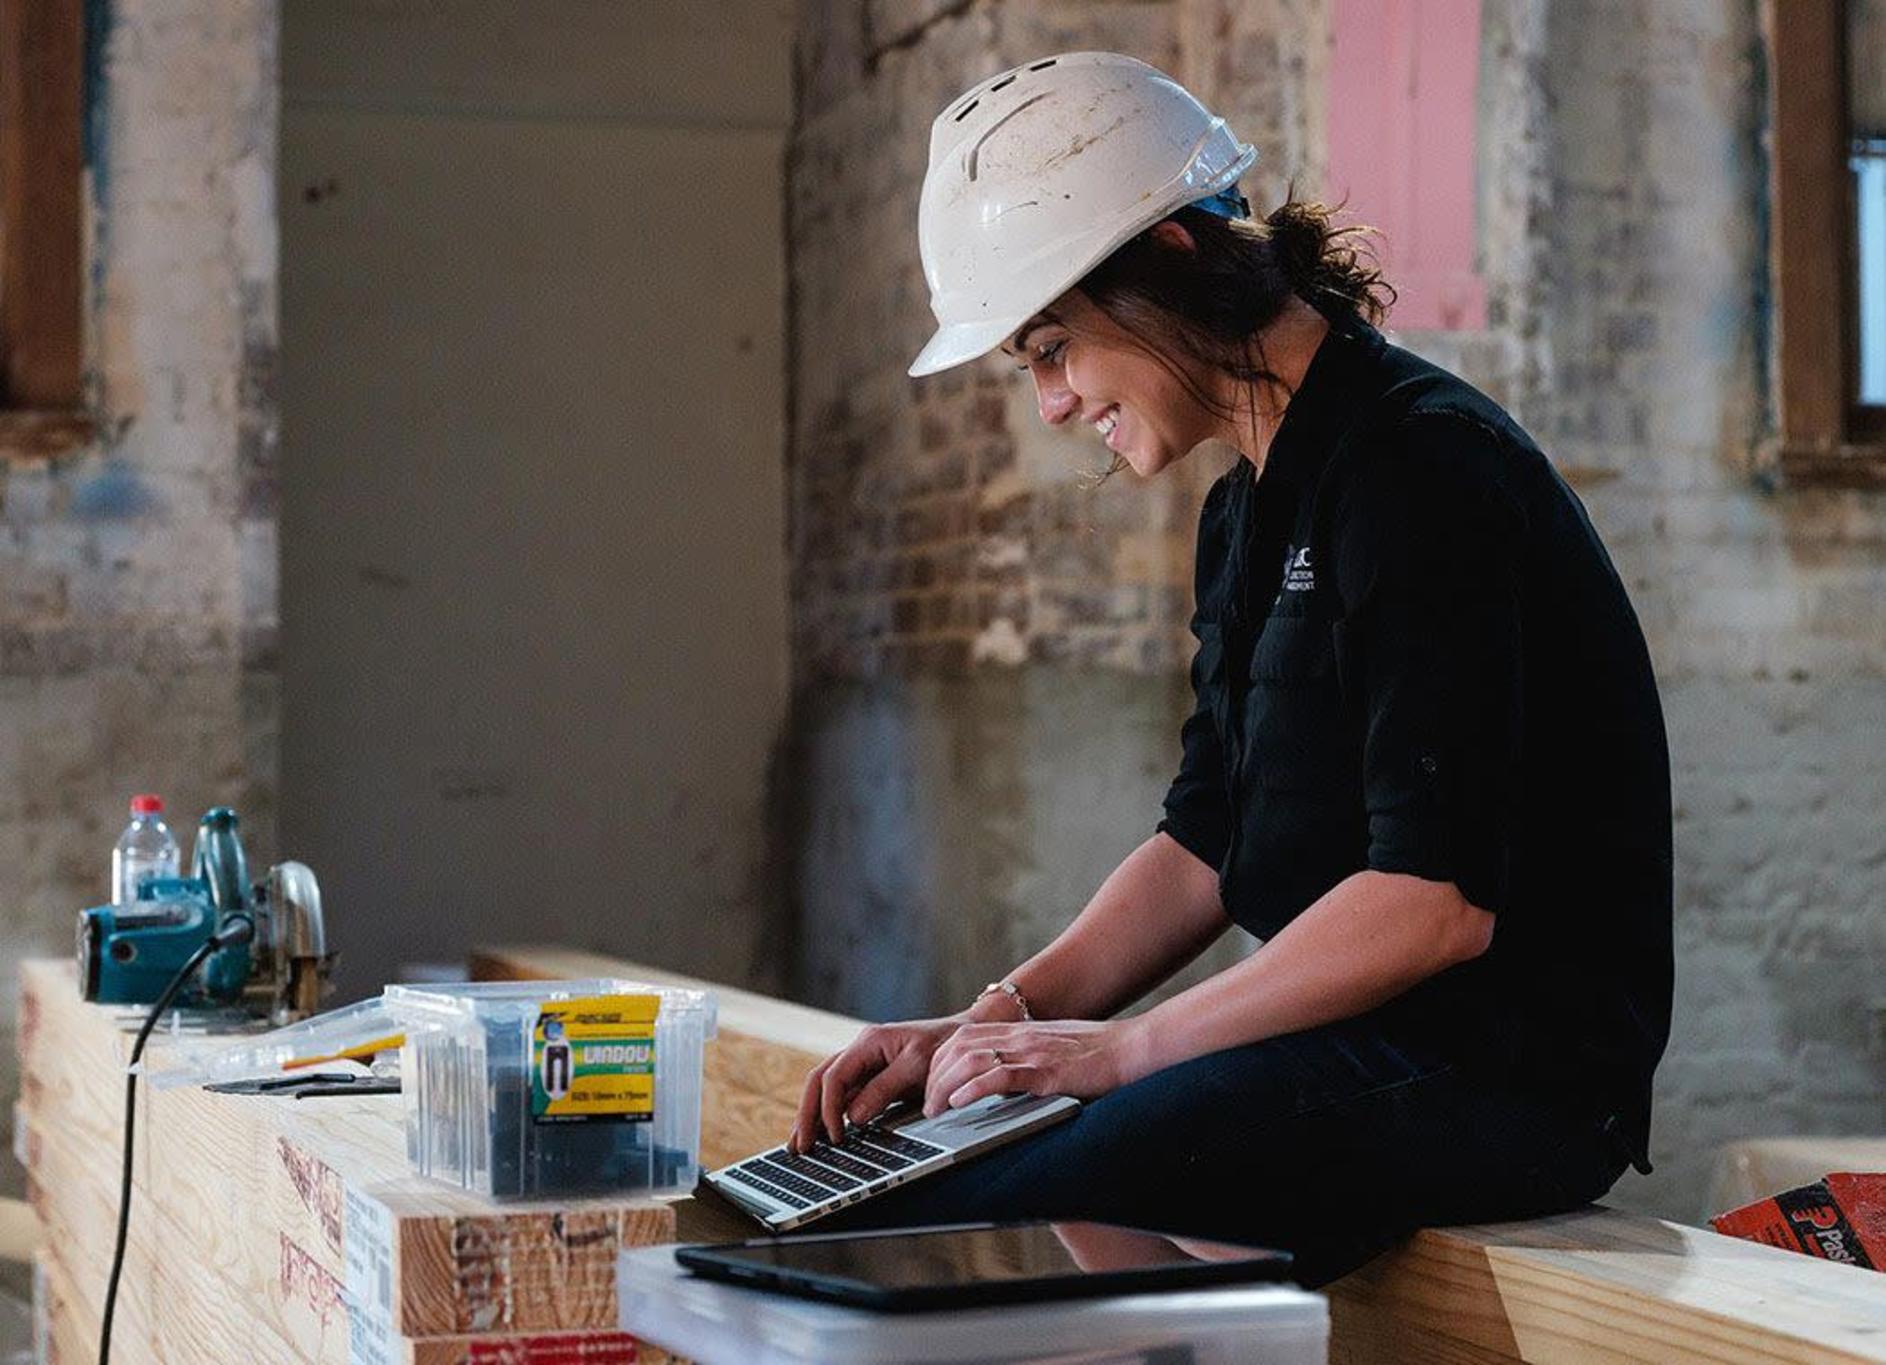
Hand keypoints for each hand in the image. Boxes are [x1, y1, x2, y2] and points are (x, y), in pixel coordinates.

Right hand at [790, 1015, 968, 1151]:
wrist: (964, 1036)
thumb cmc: (945, 1046)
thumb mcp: (918, 1066)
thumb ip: (884, 1089)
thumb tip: (853, 1117)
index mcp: (868, 1042)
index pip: (834, 1076)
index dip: (828, 1108)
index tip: (834, 1136)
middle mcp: (860, 1051)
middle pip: (820, 1081)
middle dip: (807, 1114)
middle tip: (799, 1146)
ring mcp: (864, 1064)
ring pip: (827, 1089)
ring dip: (812, 1116)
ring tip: (801, 1145)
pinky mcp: (872, 1078)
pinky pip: (844, 1096)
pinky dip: (830, 1115)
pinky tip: (823, 1133)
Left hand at [922, 1017, 1153, 1115]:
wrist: (1131, 1048)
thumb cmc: (1097, 1054)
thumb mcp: (1051, 1050)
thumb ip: (1025, 1061)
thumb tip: (1001, 1086)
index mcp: (1019, 1032)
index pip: (962, 1038)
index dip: (939, 1062)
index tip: (931, 1086)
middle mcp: (1019, 1037)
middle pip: (956, 1048)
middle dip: (934, 1077)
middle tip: (927, 1107)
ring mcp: (1031, 1053)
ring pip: (969, 1061)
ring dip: (945, 1087)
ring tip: (935, 1110)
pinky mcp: (1046, 1072)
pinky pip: (1000, 1076)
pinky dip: (973, 1088)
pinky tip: (960, 1103)